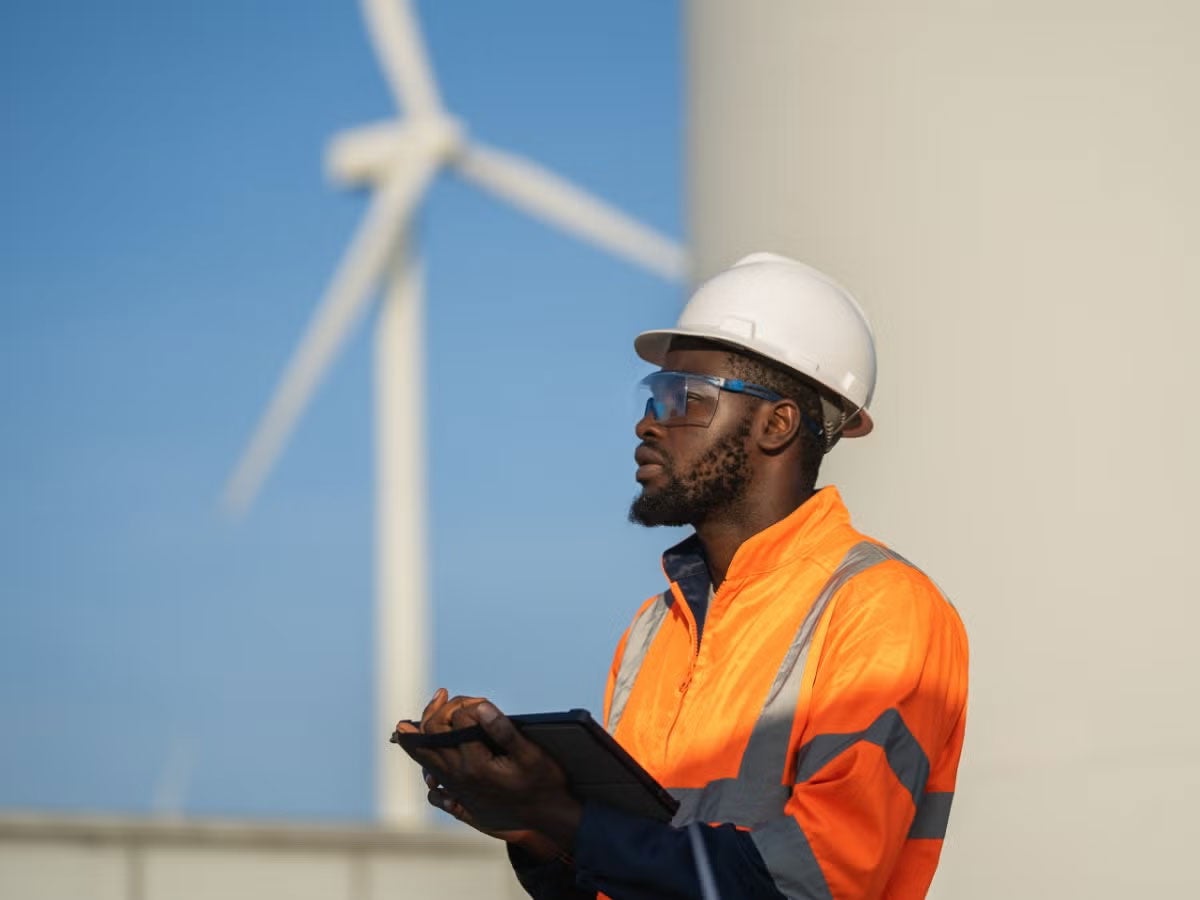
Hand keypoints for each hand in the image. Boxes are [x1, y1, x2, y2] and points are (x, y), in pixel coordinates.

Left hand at [393, 691, 581, 853]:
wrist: (544, 818)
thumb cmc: (542, 783)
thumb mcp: (530, 754)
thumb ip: (502, 730)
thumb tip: (479, 706)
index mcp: (475, 764)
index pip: (456, 720)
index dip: (467, 704)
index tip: (482, 701)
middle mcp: (459, 776)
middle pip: (429, 735)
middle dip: (436, 710)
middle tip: (444, 694)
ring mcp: (455, 786)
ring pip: (423, 755)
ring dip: (418, 732)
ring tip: (411, 719)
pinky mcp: (457, 793)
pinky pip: (428, 772)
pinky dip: (421, 754)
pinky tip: (426, 745)